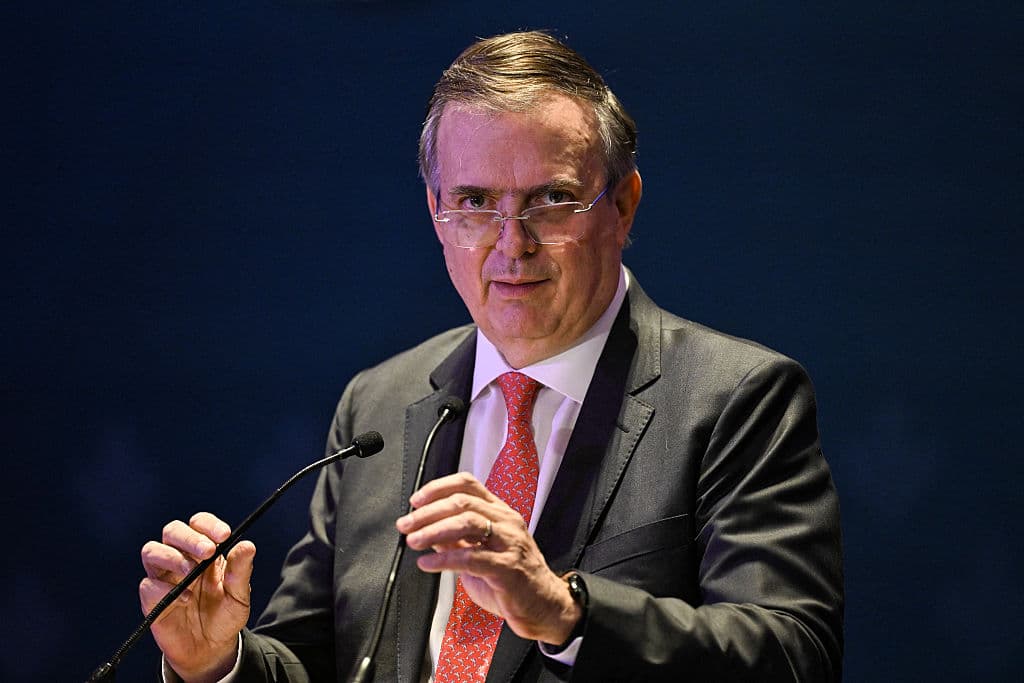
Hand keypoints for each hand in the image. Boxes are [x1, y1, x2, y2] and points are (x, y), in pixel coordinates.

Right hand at [139, 512, 254, 681]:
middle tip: (207, 551)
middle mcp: (181, 558)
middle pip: (172, 531)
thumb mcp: (239, 595)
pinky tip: (185, 599)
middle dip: (189, 537)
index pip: (199, 524)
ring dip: (171, 557)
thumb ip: (241, 570)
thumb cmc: (225, 617)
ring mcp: (164, 577)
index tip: (224, 534)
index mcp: (204, 551)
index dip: (208, 525)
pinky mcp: (152, 599)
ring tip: (190, 571)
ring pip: (151, 550)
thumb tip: (247, 545)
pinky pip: (148, 585)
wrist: (211, 649)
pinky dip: (165, 589)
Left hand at [396, 473, 580, 644]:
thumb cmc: (513, 580)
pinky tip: (427, 564)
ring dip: (434, 530)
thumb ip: (457, 540)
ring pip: (467, 522)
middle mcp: (506, 522)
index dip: (438, 488)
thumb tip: (427, 530)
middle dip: (428, 512)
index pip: (468, 484)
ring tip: (414, 541)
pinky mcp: (508, 568)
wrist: (544, 606)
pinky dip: (444, 559)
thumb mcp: (481, 553)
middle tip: (406, 524)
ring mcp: (509, 543)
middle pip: (462, 502)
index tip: (416, 500)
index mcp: (500, 513)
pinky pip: (471, 558)